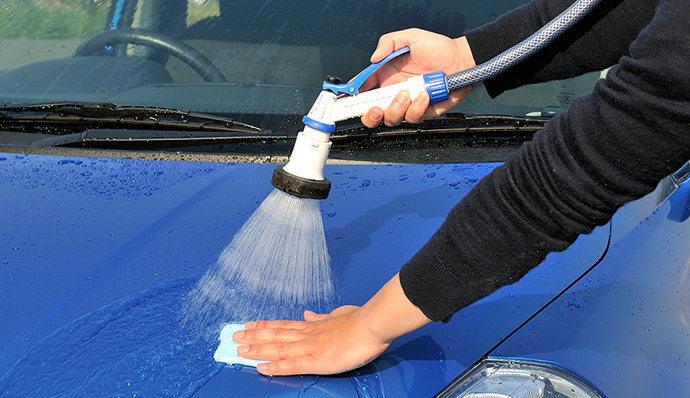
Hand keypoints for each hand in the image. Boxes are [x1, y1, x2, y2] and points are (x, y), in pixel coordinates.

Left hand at [233, 273, 430, 375]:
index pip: (285, 325)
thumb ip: (323, 317)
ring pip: (278, 347)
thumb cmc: (360, 319)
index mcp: (314, 325)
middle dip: (254, 335)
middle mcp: (308, 334)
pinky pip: (291, 365)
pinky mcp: (316, 360)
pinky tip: (260, 368)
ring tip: (239, 348)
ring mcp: (310, 346)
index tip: (251, 324)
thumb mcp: (338, 314)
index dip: (267, 325)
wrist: (372, 324)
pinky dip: (274, 366)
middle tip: (235, 334)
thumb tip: (309, 314)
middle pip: (276, 334)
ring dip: (257, 348)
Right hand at [360, 28, 476, 126]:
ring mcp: (407, 104)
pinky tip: (424, 95)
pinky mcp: (422, 112)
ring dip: (397, 108)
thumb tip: (373, 58)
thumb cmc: (439, 49)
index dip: (354, 96)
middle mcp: (394, 92)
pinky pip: (413, 118)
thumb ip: (388, 43)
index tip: (349, 98)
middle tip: (376, 108)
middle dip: (370, 115)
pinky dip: (417, 108)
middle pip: (373, 113)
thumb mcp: (410, 37)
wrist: (463, 61)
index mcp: (386, 76)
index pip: (364, 89)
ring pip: (391, 118)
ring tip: (408, 93)